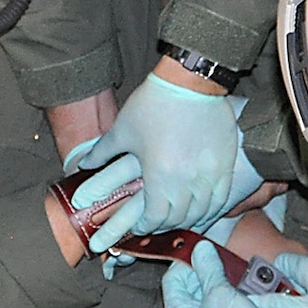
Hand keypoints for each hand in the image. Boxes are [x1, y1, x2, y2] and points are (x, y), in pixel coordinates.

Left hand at [71, 84, 256, 250]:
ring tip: (177, 218)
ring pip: (200, 211)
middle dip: (164, 225)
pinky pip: (220, 198)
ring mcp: (209, 174)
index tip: (139, 226)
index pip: (154, 217)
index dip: (145, 225)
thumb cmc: (154, 104)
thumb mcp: (123, 129)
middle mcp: (187, 181)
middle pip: (177, 218)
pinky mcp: (226, 165)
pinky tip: (202, 209)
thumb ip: (102, 152)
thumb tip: (82, 165)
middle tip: (156, 224)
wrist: (191, 81)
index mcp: (159, 176)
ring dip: (187, 219)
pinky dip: (210, 208)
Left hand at [162, 242, 297, 307]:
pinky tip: (238, 289)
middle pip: (188, 290)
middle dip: (204, 273)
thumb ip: (208, 267)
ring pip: (204, 300)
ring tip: (231, 274)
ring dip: (217, 284)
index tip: (203, 250)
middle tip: (220, 259)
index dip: (187, 262)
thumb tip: (200, 248)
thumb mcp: (221, 292)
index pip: (172, 282)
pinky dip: (225, 298)